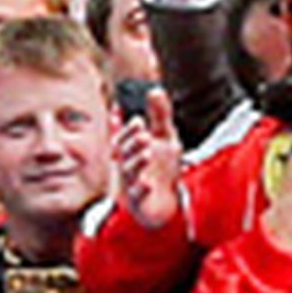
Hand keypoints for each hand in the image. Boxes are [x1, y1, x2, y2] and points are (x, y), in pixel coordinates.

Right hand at [116, 85, 182, 231]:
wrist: (168, 201)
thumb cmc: (162, 166)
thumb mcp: (165, 137)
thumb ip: (160, 115)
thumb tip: (154, 90)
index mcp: (130, 149)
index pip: (123, 137)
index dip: (129, 130)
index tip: (139, 121)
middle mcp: (127, 165)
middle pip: (124, 153)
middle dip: (132, 143)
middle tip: (144, 135)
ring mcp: (131, 184)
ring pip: (129, 172)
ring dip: (137, 162)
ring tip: (147, 153)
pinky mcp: (140, 203)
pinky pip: (137, 196)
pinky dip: (141, 189)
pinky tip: (148, 183)